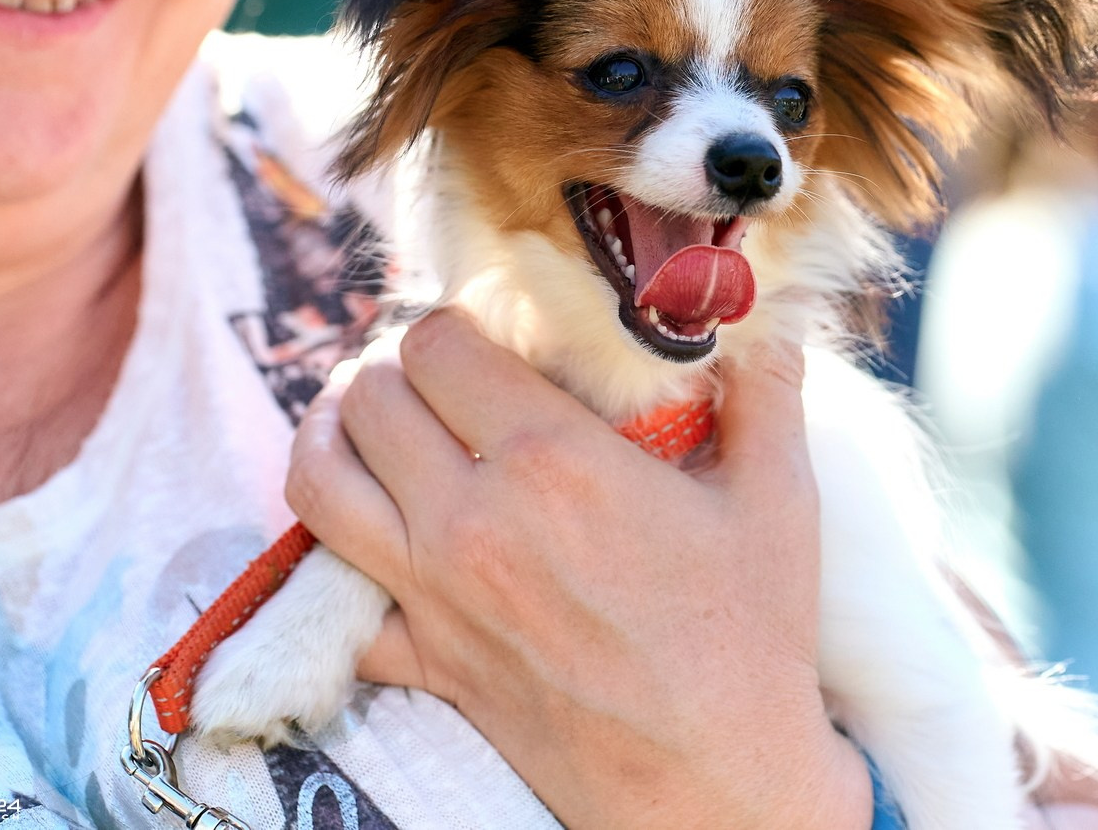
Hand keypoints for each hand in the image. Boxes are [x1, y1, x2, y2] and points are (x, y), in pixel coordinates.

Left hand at [286, 308, 871, 829]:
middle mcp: (472, 519)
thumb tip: (766, 320)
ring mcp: (435, 596)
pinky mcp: (423, 662)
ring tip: (367, 418)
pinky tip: (371, 532)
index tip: (481, 326)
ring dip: (331, 434)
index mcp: (553, 461)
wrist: (716, 781)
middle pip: (367, 397)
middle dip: (388, 362)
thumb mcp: (779, 499)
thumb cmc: (751, 639)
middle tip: (427, 365)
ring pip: (318, 481)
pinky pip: (333, 597)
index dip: (449, 317)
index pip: (439, 343)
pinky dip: (331, 557)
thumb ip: (764, 392)